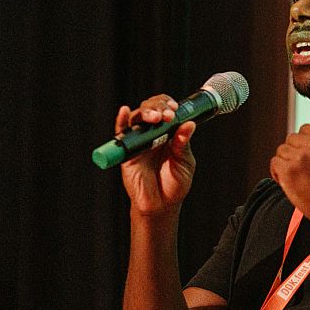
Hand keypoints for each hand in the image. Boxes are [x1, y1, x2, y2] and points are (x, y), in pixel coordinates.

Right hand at [118, 94, 196, 217]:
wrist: (162, 205)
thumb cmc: (175, 184)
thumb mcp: (184, 163)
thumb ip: (183, 145)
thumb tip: (189, 125)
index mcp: (169, 133)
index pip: (166, 110)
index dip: (168, 105)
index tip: (175, 109)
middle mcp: (153, 134)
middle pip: (150, 110)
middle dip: (158, 107)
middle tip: (167, 115)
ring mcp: (139, 142)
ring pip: (136, 118)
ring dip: (145, 113)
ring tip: (155, 117)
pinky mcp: (127, 153)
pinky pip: (122, 135)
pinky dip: (121, 121)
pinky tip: (124, 111)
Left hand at [269, 100, 309, 230]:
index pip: (304, 130)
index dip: (306, 147)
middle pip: (290, 140)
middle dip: (295, 154)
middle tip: (308, 173)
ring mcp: (299, 158)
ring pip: (281, 151)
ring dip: (286, 164)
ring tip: (301, 179)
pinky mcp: (288, 172)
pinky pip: (274, 164)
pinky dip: (278, 174)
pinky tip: (291, 184)